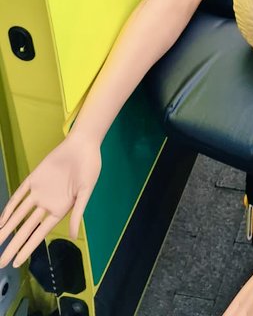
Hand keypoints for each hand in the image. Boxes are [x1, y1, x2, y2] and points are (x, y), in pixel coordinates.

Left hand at [0, 133, 100, 267]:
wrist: (83, 144)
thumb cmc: (89, 167)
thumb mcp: (86, 191)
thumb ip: (77, 213)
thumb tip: (73, 236)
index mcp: (60, 210)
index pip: (40, 234)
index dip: (27, 248)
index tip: (17, 262)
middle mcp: (47, 204)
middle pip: (26, 229)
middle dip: (13, 245)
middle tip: (1, 262)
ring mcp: (39, 192)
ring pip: (19, 214)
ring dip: (7, 228)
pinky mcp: (34, 178)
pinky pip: (19, 195)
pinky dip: (9, 207)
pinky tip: (1, 219)